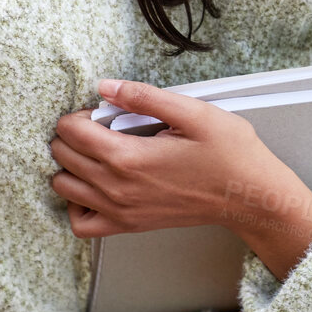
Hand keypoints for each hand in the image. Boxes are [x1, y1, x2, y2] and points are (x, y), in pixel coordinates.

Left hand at [50, 80, 311, 240]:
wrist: (248, 196)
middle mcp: (117, 188)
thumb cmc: (229, 154)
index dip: (78, 114)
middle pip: (62, 156)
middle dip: (70, 135)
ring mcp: (121, 211)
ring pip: (64, 187)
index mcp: (128, 156)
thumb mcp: (193, 112)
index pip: (72, 131)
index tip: (98, 110)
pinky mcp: (128, 225)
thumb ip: (145, 97)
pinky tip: (93, 186)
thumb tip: (105, 86)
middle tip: (98, 125)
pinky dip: (77, 204)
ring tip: (94, 151)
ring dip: (69, 165)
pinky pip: (81, 224)